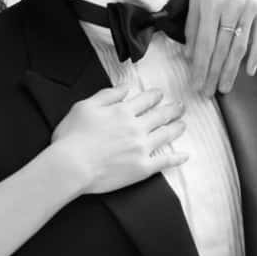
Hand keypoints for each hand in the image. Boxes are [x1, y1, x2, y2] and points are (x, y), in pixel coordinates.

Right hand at [50, 87, 186, 194]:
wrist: (71, 166)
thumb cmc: (72, 137)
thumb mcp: (85, 106)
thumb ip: (108, 95)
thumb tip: (126, 87)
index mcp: (123, 111)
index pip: (145, 100)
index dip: (155, 96)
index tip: (160, 94)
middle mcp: (136, 128)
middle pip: (160, 115)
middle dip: (172, 109)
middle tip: (180, 107)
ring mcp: (142, 148)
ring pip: (166, 135)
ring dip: (177, 128)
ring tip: (183, 124)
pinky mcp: (142, 168)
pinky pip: (164, 162)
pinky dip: (176, 158)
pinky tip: (185, 155)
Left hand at [187, 0, 256, 95]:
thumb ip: (194, 24)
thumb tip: (192, 54)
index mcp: (211, 1)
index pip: (205, 44)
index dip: (201, 68)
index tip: (196, 85)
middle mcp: (232, 4)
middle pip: (222, 49)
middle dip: (214, 74)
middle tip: (207, 94)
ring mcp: (250, 5)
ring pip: (240, 46)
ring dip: (231, 71)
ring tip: (224, 88)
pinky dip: (255, 55)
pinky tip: (248, 71)